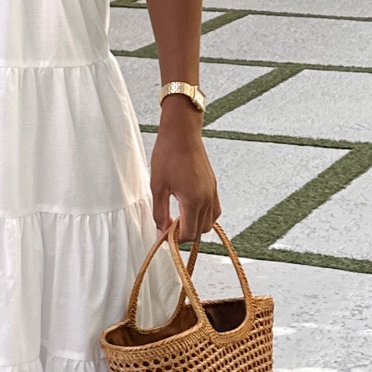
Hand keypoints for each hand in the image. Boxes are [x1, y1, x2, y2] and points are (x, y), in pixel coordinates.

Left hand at [149, 101, 219, 245]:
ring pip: (209, 222)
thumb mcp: (158, 187)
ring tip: (178, 216)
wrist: (182, 132)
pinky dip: (203, 215)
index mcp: (193, 201)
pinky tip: (188, 207)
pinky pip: (214, 210)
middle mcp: (207, 199)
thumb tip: (160, 234)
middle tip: (169, 225)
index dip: (175, 239)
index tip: (163, 232)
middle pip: (200, 232)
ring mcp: (212, 192)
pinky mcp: (213, 185)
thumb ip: (159, 214)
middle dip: (185, 234)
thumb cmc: (167, 155)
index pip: (189, 235)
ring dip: (195, 225)